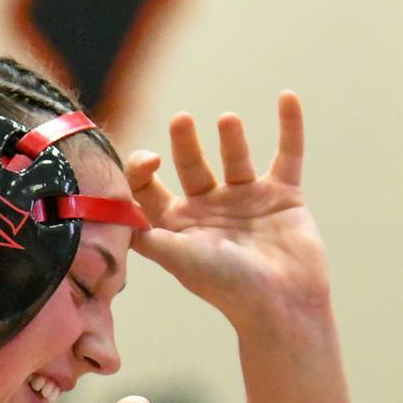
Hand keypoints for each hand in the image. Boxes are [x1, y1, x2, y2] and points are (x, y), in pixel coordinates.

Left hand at [124, 92, 329, 327]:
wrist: (282, 305)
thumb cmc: (227, 286)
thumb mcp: (179, 258)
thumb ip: (147, 234)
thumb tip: (112, 214)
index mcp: (177, 226)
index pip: (149, 190)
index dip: (140, 172)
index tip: (150, 160)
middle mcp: (208, 210)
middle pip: (190, 166)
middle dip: (183, 144)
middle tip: (180, 121)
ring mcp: (246, 200)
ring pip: (235, 157)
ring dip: (231, 137)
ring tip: (226, 120)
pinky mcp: (283, 196)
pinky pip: (287, 154)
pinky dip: (289, 127)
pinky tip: (287, 97)